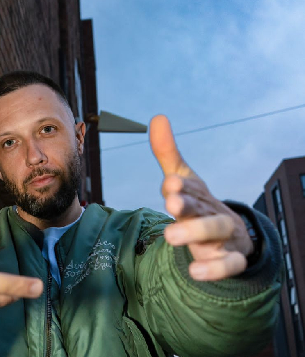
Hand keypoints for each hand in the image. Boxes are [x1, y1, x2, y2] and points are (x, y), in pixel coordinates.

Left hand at [149, 115, 252, 281]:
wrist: (230, 233)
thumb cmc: (198, 202)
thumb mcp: (181, 178)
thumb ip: (166, 152)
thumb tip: (158, 117)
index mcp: (198, 193)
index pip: (190, 187)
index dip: (180, 186)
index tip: (169, 184)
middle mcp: (211, 212)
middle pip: (202, 209)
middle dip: (187, 207)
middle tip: (169, 203)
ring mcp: (223, 236)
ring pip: (215, 233)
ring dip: (195, 233)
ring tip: (170, 237)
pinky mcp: (229, 259)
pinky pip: (228, 265)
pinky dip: (214, 269)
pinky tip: (194, 271)